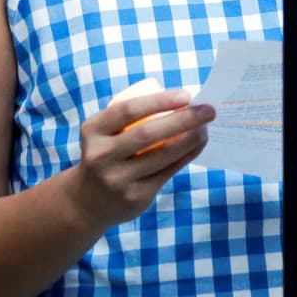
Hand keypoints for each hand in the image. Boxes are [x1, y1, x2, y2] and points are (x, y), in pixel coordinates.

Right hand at [68, 88, 213, 229]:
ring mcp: (118, 179)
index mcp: (93, 131)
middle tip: (208, 110)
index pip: (127, 111)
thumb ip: (132, 117)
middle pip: (147, 133)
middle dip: (183, 119)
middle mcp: (101, 156)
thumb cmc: (108, 154)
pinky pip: (168, 171)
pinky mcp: (135, 197)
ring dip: (191, 139)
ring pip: (163, 155)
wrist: (88, 201)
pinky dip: (187, 155)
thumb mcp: (105, 133)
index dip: (159, 101)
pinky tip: (198, 144)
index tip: (187, 95)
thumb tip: (184, 100)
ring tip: (206, 127)